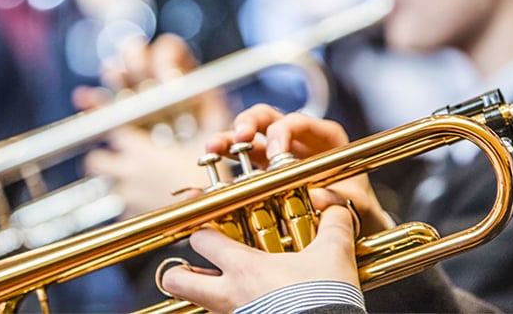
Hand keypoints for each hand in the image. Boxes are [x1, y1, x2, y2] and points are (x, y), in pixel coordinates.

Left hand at [73, 34, 232, 217]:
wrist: (210, 214)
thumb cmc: (212, 177)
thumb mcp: (214, 136)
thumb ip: (209, 110)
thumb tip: (208, 88)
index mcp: (142, 149)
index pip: (110, 126)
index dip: (99, 112)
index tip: (86, 103)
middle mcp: (129, 172)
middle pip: (95, 161)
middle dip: (102, 157)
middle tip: (115, 156)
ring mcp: (129, 197)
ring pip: (106, 186)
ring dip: (114, 181)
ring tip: (130, 180)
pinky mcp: (134, 218)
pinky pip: (122, 209)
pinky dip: (130, 205)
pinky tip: (145, 202)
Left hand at [161, 203, 358, 311]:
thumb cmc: (325, 298)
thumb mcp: (334, 254)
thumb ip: (334, 224)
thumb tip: (337, 210)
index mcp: (244, 268)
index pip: (201, 238)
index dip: (203, 230)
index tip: (212, 227)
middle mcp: (228, 296)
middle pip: (175, 281)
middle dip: (179, 272)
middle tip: (195, 267)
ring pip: (197, 306)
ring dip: (204, 297)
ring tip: (224, 289)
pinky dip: (231, 311)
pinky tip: (254, 306)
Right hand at [207, 104, 392, 235]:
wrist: (352, 232)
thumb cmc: (359, 213)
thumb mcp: (358, 207)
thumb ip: (342, 201)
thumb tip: (318, 196)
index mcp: (325, 139)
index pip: (300, 123)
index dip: (285, 132)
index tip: (276, 152)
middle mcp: (297, 142)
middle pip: (268, 119)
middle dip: (250, 124)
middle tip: (240, 137)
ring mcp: (276, 158)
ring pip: (246, 140)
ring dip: (227, 141)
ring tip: (212, 149)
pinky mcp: (260, 178)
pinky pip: (236, 170)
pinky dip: (220, 172)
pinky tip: (204, 181)